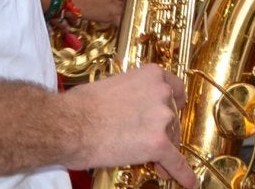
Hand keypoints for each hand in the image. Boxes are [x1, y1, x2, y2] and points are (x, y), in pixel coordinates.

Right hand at [67, 65, 196, 186]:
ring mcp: (162, 118)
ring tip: (154, 163)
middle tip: (147, 141)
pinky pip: (175, 160)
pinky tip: (188, 182)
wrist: (66, 125)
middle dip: (162, 130)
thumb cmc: (80, 105)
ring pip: (171, 138)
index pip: (174, 89)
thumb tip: (132, 106)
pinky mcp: (157, 143)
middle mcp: (162, 93)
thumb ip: (133, 93)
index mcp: (152, 75)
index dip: (172, 103)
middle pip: (172, 116)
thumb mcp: (113, 84)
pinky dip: (182, 172)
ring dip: (163, 149)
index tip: (173, 109)